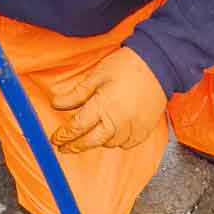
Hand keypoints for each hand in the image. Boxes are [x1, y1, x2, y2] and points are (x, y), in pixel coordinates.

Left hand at [50, 47, 166, 151]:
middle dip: (74, 146)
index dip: (64, 135)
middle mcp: (117, 122)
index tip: (56, 139)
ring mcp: (132, 128)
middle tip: (64, 148)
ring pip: (108, 144)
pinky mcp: (144, 131)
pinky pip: (126, 144)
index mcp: (102, 107)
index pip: (77, 127)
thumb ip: (76, 94)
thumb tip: (57, 104)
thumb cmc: (127, 66)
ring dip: (96, 141)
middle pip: (90, 142)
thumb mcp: (96, 76)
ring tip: (90, 135)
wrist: (158, 65)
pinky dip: (117, 141)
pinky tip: (112, 134)